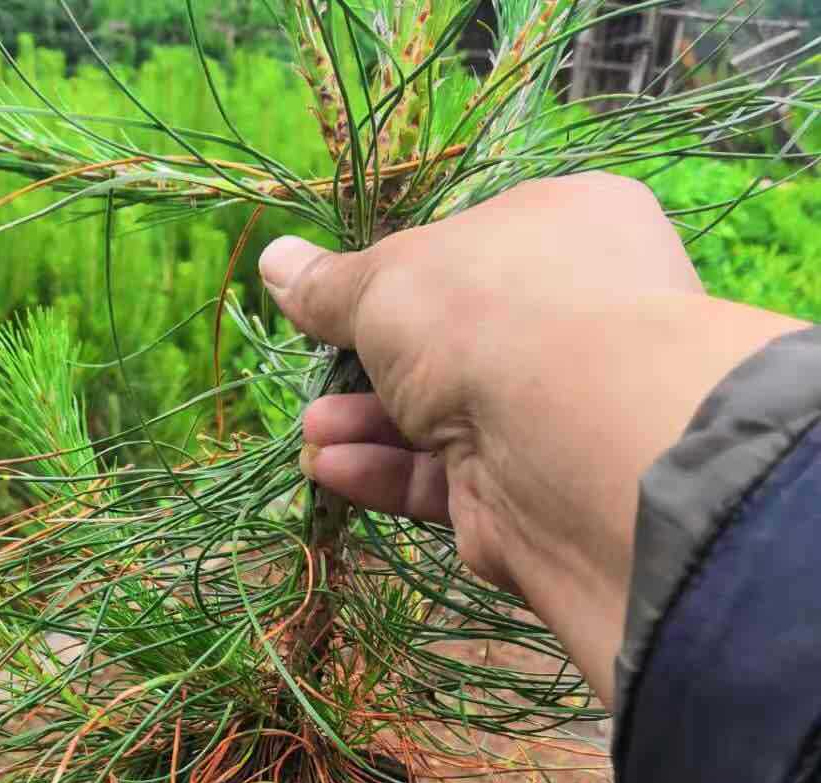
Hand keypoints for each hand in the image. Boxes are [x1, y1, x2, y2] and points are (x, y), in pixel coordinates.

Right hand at [260, 173, 804, 704]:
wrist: (569, 438)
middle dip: (369, 362)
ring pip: (442, 414)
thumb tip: (274, 260)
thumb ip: (331, 286)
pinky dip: (388, 473)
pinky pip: (446, 475)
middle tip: (316, 376)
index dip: (406, 273)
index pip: (478, 244)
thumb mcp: (388, 282)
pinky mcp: (528, 487)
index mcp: (569, 228)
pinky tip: (332, 470)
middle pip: (453, 339)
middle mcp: (574, 316)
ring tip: (312, 434)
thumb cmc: (487, 315)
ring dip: (366, 424)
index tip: (344, 297)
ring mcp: (555, 409)